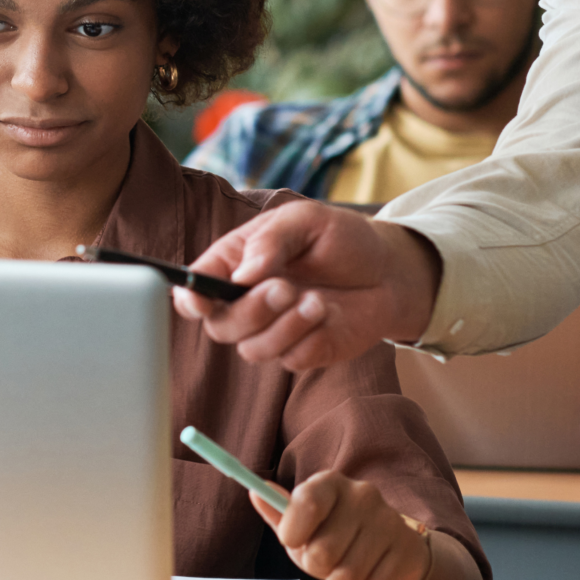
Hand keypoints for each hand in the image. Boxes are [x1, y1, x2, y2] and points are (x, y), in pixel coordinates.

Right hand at [172, 200, 441, 370]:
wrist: (389, 270)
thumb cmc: (341, 238)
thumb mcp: (306, 220)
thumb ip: (271, 241)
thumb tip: (242, 275)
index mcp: (235, 263)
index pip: (195, 289)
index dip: (190, 298)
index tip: (204, 300)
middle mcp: (247, 301)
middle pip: (220, 326)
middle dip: (251, 311)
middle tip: (286, 288)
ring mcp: (272, 330)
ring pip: (252, 349)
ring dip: (284, 326)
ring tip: (317, 301)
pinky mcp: (300, 352)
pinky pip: (289, 359)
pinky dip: (308, 338)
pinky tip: (327, 313)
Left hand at [251, 469, 432, 579]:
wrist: (391, 548)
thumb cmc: (336, 535)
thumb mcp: (304, 525)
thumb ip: (279, 512)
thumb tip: (255, 492)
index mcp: (331, 483)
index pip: (307, 501)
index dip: (293, 530)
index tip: (292, 541)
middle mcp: (363, 495)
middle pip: (322, 551)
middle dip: (317, 566)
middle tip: (325, 560)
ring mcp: (389, 521)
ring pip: (346, 576)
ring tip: (345, 570)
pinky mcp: (407, 550)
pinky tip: (367, 577)